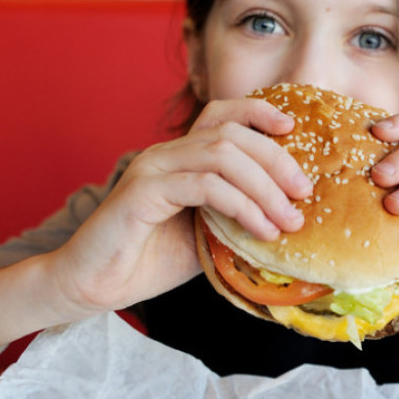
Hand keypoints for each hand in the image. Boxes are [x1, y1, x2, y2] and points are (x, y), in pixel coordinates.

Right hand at [48, 98, 312, 315]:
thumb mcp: (206, 234)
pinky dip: (241, 205)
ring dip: (265, 187)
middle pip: (232, 134)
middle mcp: (166, 154)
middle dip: (277, 160)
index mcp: (181, 157)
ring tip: (289, 220)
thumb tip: (288, 217)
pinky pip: (204, 186)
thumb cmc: (149, 260)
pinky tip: (260, 230)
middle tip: (304, 194)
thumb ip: (236, 216)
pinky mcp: (143, 192)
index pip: (221, 113)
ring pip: (223, 155)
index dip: (259, 112)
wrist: (94, 286)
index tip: (293, 128)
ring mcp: (153, 169)